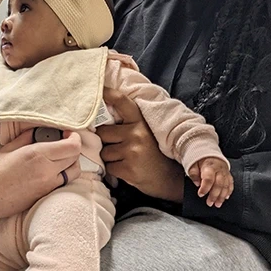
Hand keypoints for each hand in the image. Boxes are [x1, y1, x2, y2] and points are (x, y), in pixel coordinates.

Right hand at [0, 130, 81, 232]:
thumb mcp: (8, 147)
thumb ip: (27, 137)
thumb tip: (37, 130)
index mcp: (38, 155)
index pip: (72, 146)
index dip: (74, 137)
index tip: (67, 132)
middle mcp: (47, 171)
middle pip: (75, 159)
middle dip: (72, 148)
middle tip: (62, 142)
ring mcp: (47, 187)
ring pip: (72, 173)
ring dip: (69, 163)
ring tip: (56, 157)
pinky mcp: (43, 197)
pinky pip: (61, 184)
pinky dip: (60, 175)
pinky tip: (47, 170)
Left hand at [96, 87, 183, 202]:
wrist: (170, 180)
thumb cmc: (153, 154)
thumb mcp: (144, 133)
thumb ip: (127, 124)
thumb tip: (100, 118)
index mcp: (140, 121)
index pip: (122, 102)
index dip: (108, 94)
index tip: (100, 89)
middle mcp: (136, 133)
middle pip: (102, 132)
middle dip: (105, 141)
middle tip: (119, 147)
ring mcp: (132, 151)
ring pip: (104, 151)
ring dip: (110, 157)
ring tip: (125, 160)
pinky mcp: (129, 168)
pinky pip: (109, 167)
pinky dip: (114, 170)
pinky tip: (127, 170)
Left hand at [188, 157, 233, 207]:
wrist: (209, 153)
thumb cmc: (200, 159)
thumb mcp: (192, 163)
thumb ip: (193, 173)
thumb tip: (196, 183)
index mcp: (209, 166)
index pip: (208, 179)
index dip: (205, 188)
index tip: (200, 194)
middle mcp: (219, 169)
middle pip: (219, 184)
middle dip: (214, 195)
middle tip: (209, 203)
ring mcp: (225, 172)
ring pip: (226, 186)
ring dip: (222, 196)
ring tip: (217, 204)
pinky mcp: (229, 175)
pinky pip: (231, 184)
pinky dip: (229, 192)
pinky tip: (226, 197)